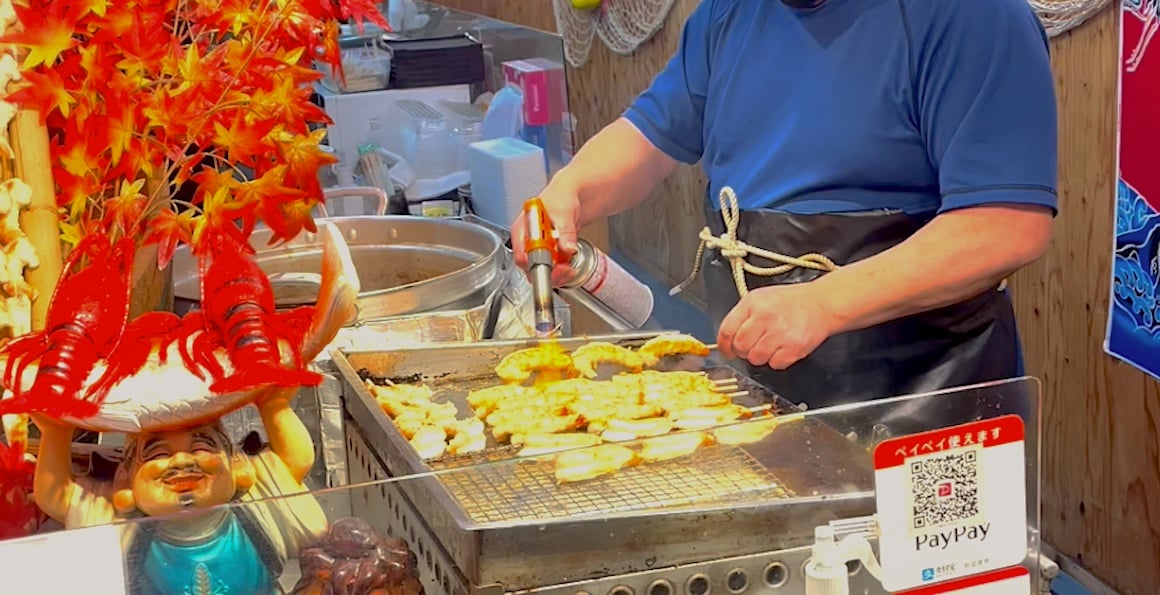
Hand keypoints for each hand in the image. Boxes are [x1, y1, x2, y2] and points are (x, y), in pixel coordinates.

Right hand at [509, 181, 582, 285]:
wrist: (573, 196)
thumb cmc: (562, 197)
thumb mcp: (564, 213)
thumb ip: (566, 233)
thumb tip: (568, 248)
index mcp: (523, 228)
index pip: (521, 254)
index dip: (534, 263)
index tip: (550, 266)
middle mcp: (528, 241)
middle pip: (530, 266)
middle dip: (549, 271)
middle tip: (564, 268)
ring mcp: (538, 248)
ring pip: (542, 270)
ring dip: (557, 272)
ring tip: (568, 265)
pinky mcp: (549, 253)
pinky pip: (552, 268)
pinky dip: (562, 269)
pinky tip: (569, 263)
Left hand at [717, 283, 839, 369]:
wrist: (822, 303)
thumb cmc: (792, 301)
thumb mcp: (761, 297)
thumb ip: (743, 315)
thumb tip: (728, 337)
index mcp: (753, 303)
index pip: (727, 330)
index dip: (724, 345)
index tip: (727, 350)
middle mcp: (765, 317)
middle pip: (740, 347)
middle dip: (744, 350)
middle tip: (752, 346)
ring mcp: (780, 333)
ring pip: (755, 359)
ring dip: (760, 356)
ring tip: (770, 344)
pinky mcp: (794, 348)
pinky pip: (775, 364)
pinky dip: (777, 360)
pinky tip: (783, 348)